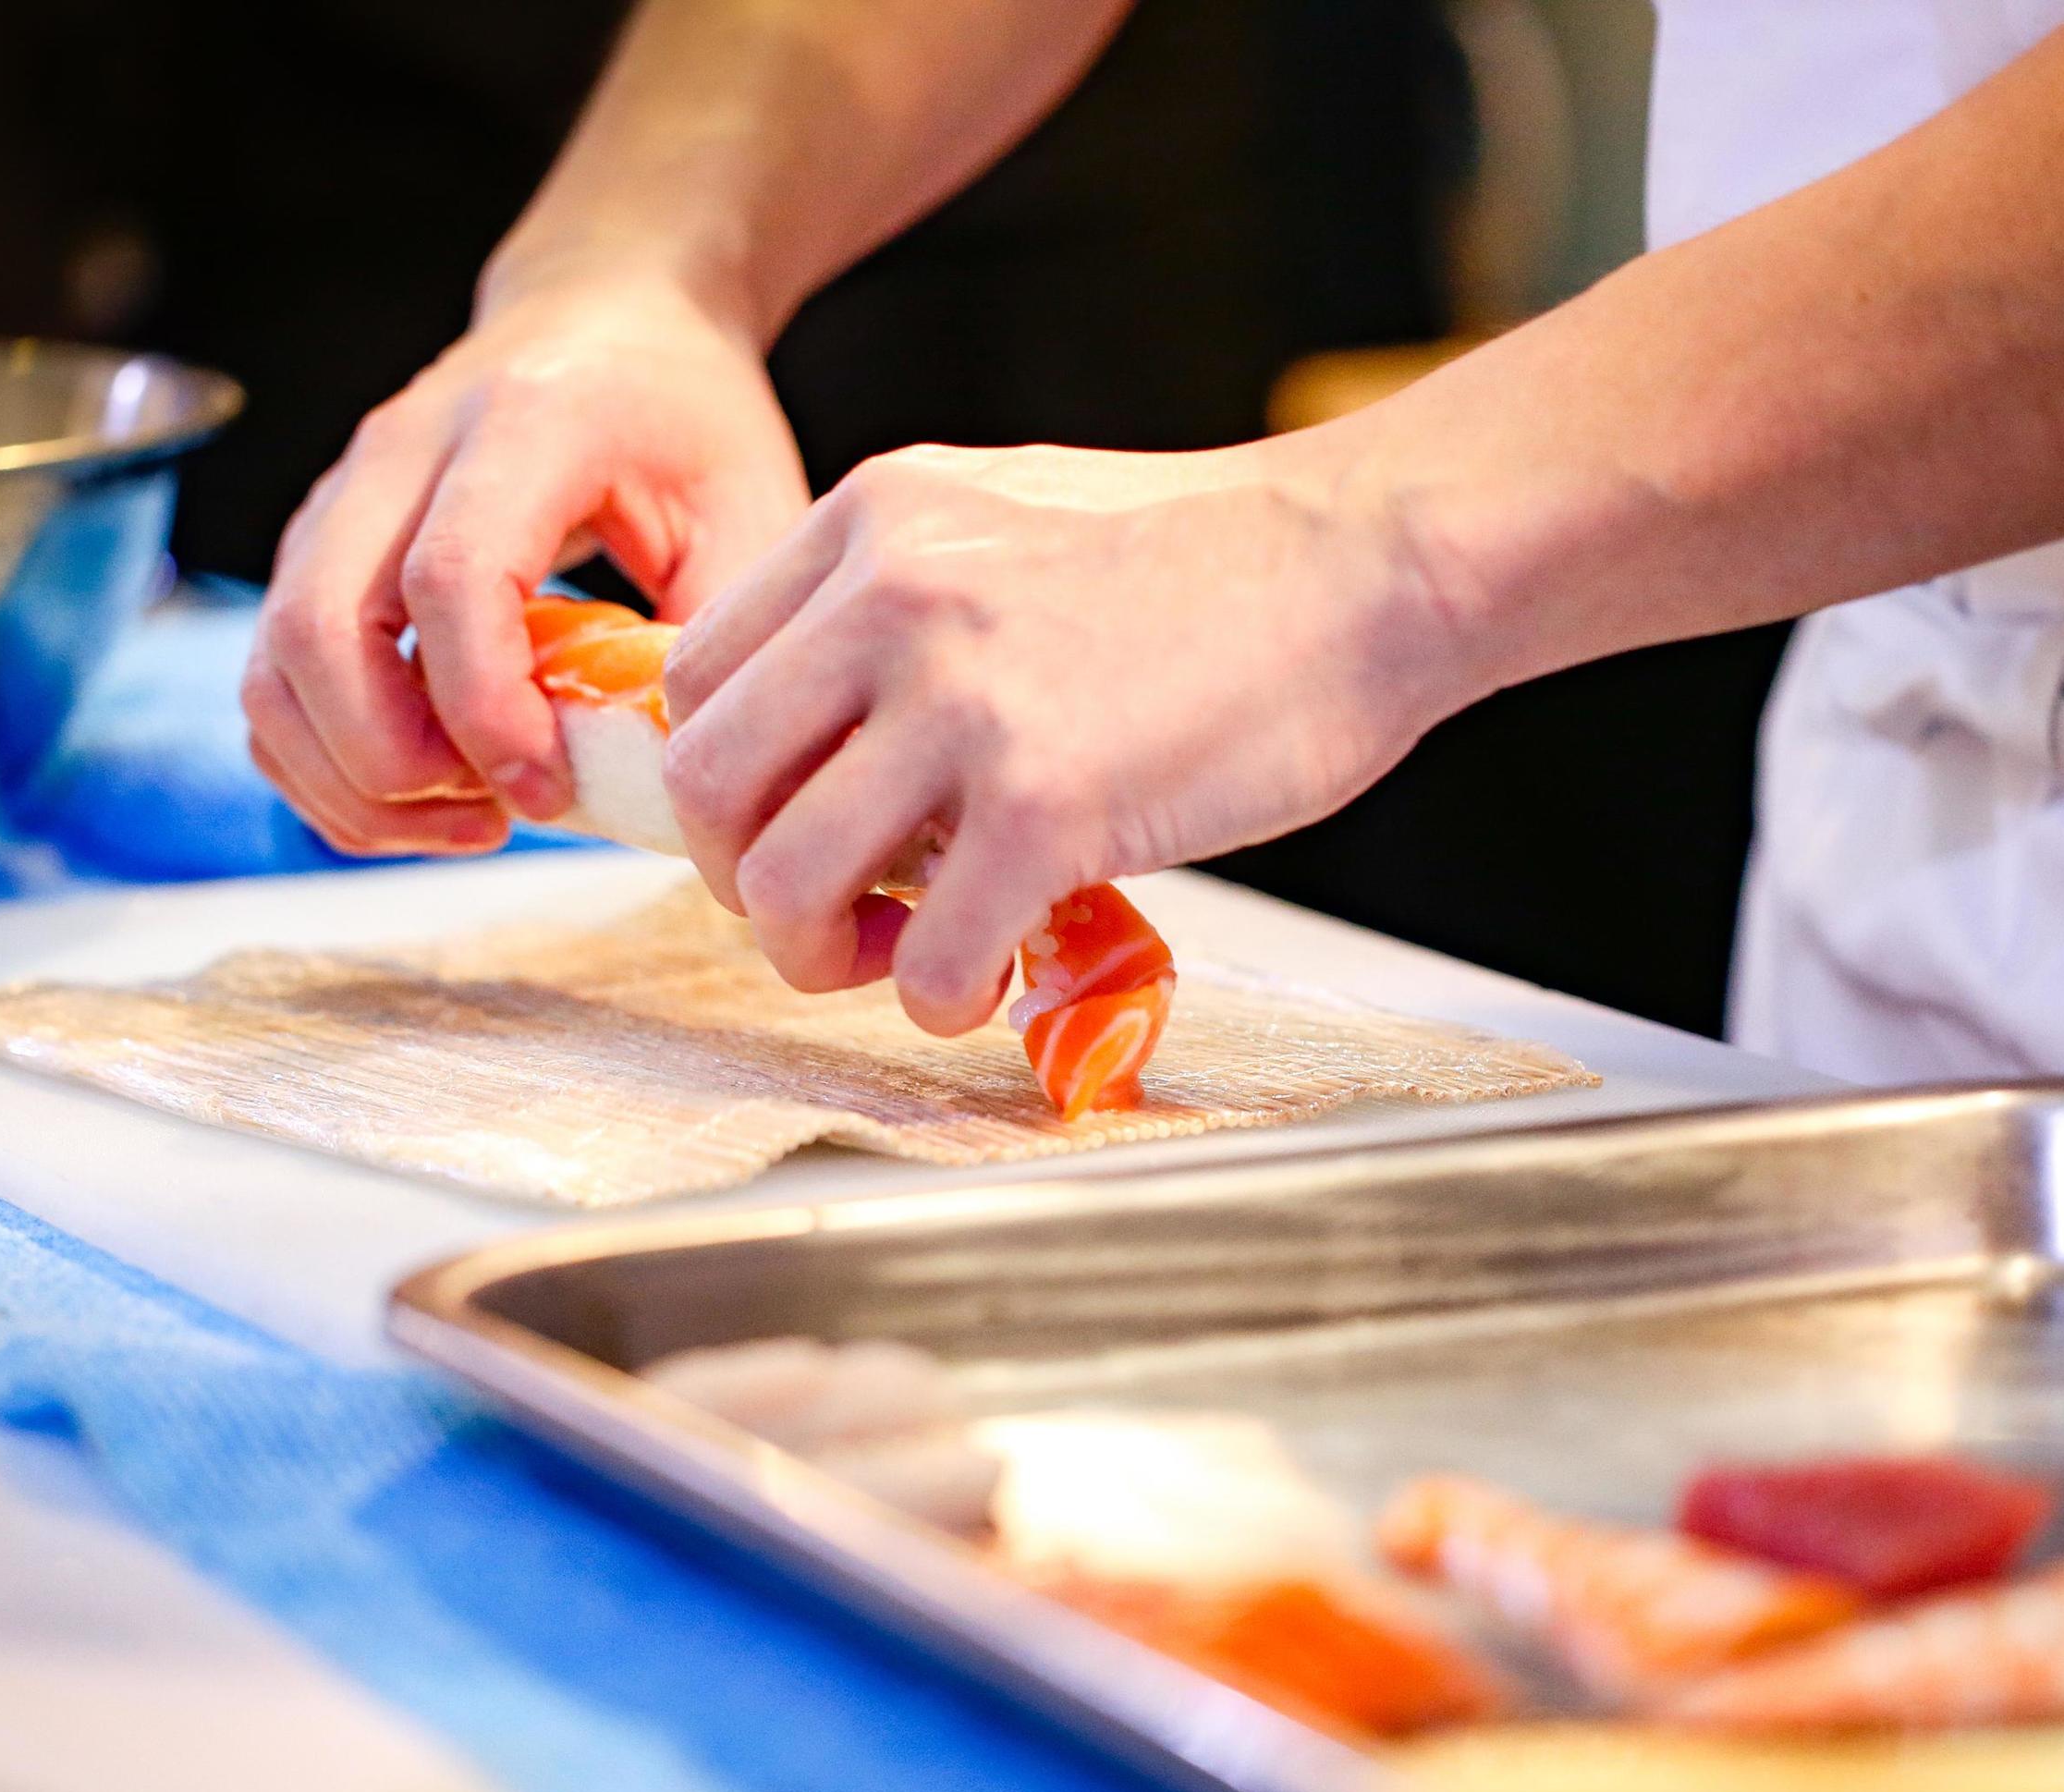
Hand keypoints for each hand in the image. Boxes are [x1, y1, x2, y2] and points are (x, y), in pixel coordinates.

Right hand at [243, 274, 808, 853]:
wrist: (610, 314)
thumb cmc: (686, 418)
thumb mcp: (753, 510)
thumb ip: (716, 642)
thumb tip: (673, 783)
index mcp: (526, 425)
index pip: (452, 579)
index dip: (486, 710)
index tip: (547, 793)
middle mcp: (403, 449)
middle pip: (319, 629)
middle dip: (391, 764)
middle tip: (497, 819)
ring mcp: (342, 497)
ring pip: (272, 667)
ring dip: (349, 779)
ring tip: (466, 822)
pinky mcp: (319, 549)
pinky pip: (274, 683)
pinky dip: (328, 766)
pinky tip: (429, 796)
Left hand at [659, 434, 1484, 1034]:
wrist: (1368, 560)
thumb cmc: (1214, 559)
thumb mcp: (1008, 519)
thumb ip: (899, 602)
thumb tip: (828, 731)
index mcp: (874, 522)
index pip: (696, 676)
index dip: (722, 785)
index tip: (781, 828)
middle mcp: (893, 597)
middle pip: (706, 783)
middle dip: (742, 882)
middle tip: (823, 914)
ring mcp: (964, 700)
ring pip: (783, 881)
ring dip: (816, 957)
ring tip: (896, 960)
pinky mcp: (1048, 802)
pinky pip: (929, 955)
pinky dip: (941, 999)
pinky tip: (990, 982)